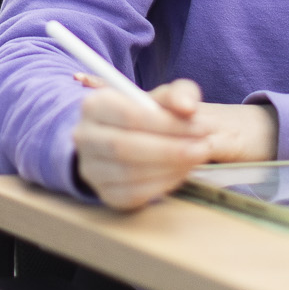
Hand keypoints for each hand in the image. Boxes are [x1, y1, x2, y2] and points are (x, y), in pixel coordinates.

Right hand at [71, 77, 278, 210]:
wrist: (130, 140)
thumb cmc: (149, 115)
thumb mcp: (164, 98)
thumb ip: (181, 94)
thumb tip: (188, 107)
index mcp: (94, 105)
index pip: (129, 116)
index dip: (167, 123)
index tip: (202, 127)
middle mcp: (84, 137)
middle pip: (124, 146)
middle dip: (170, 149)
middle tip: (204, 147)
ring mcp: (91, 169)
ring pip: (129, 173)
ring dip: (169, 167)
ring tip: (196, 158)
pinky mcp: (105, 194)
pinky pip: (133, 195)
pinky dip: (162, 185)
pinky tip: (180, 172)